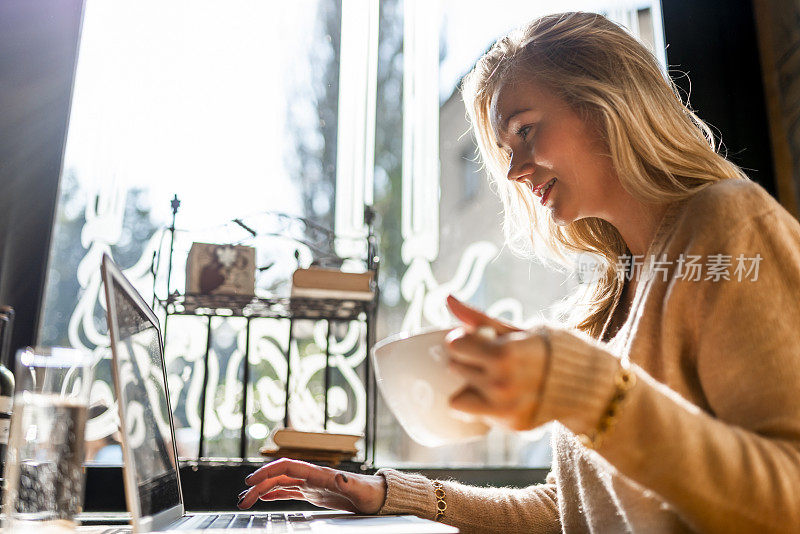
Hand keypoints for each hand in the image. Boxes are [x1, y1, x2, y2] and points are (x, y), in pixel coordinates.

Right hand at [238, 458, 386, 513]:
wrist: (378, 496)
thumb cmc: (370, 493)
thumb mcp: (360, 490)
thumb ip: (348, 483)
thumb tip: (340, 478)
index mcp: (318, 473)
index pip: (286, 467)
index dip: (267, 471)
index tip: (250, 481)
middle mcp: (311, 476)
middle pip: (278, 476)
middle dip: (258, 486)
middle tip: (242, 499)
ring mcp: (311, 484)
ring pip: (280, 484)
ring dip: (262, 491)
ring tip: (245, 500)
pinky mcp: (314, 493)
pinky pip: (289, 491)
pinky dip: (274, 493)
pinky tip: (263, 498)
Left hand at [446, 295, 549, 430]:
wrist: (589, 386)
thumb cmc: (551, 349)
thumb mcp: (517, 330)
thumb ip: (479, 318)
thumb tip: (447, 299)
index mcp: (503, 355)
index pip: (455, 345)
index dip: (462, 340)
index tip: (474, 339)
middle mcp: (501, 385)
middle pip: (455, 368)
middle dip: (467, 361)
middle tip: (489, 359)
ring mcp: (505, 409)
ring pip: (458, 396)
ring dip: (471, 386)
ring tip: (494, 378)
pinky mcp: (510, 425)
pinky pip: (477, 414)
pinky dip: (484, 405)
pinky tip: (503, 395)